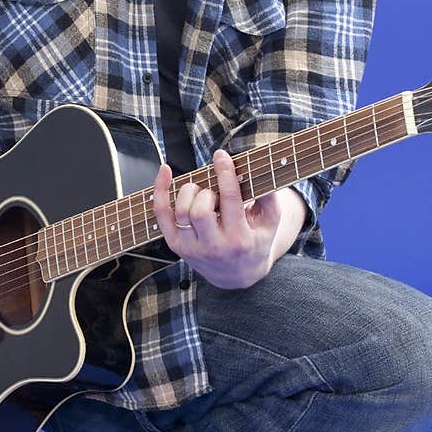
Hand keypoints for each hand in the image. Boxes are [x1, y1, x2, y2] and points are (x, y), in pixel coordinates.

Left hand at [152, 149, 282, 288]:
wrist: (237, 276)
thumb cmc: (255, 241)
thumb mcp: (270, 222)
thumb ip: (269, 196)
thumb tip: (258, 168)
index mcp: (239, 239)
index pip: (229, 201)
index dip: (224, 173)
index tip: (221, 155)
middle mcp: (214, 246)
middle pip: (200, 210)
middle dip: (207, 192)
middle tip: (215, 192)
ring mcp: (191, 248)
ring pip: (180, 212)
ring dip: (189, 192)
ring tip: (202, 193)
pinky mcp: (176, 245)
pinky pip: (161, 215)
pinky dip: (160, 191)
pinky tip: (165, 171)